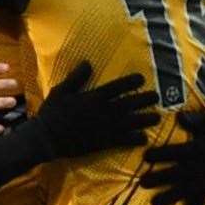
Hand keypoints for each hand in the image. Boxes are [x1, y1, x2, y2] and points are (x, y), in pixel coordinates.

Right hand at [36, 62, 160, 158]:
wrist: (46, 139)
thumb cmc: (52, 113)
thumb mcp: (61, 90)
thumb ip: (76, 77)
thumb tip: (88, 62)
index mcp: (94, 97)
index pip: (117, 87)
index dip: (131, 82)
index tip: (142, 78)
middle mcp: (103, 111)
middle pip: (129, 103)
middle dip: (145, 99)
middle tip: (157, 97)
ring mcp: (105, 128)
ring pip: (131, 122)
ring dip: (145, 119)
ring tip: (157, 117)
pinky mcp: (104, 143)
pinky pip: (124, 140)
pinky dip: (135, 139)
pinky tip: (145, 138)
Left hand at [139, 109, 204, 204]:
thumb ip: (193, 119)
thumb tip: (179, 116)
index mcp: (199, 149)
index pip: (176, 152)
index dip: (161, 154)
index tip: (145, 156)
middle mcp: (201, 167)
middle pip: (178, 174)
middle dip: (160, 178)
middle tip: (142, 182)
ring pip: (186, 191)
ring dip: (170, 198)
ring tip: (154, 204)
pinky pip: (200, 202)